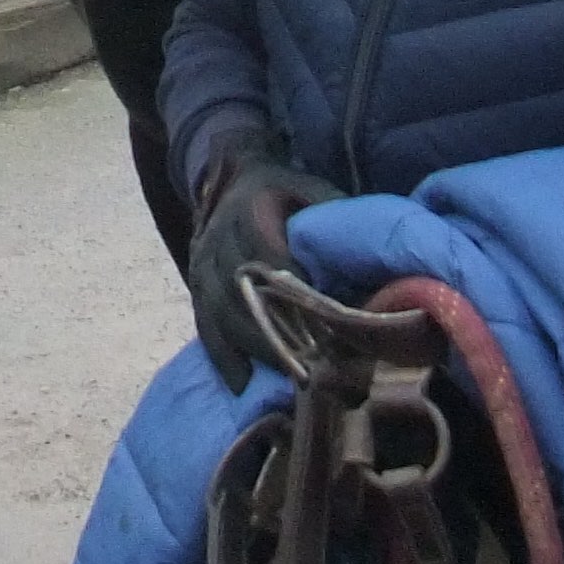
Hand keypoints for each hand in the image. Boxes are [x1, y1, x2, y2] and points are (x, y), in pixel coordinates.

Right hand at [187, 151, 343, 390]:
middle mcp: (218, 237)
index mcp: (250, 210)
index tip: (326, 326)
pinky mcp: (195, 286)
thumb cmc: (286, 193)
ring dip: (255, 349)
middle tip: (314, 367)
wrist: (235, 179)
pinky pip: (205, 325)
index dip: (295, 292)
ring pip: (222, 313)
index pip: (269, 254)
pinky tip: (243, 384)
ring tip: (287, 379)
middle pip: (244, 292)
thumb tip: (368, 258)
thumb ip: (334, 218)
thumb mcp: (313, 192)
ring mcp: (202, 264)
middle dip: (278, 332)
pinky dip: (223, 357)